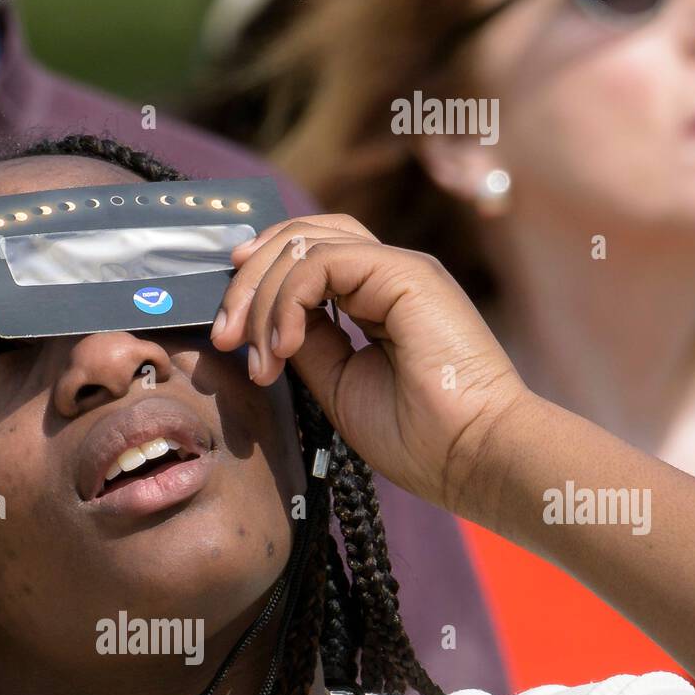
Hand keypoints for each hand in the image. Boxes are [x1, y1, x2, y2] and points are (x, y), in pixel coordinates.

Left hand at [209, 214, 533, 516]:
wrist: (472, 456)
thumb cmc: (418, 438)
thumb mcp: (338, 386)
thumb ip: (306, 347)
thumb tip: (264, 327)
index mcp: (374, 300)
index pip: (304, 260)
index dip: (256, 286)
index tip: (228, 337)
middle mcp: (386, 275)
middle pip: (299, 238)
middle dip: (246, 284)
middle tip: (222, 337)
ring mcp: (397, 269)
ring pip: (305, 242)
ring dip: (261, 295)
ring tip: (253, 353)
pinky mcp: (406, 273)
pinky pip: (324, 261)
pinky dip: (289, 300)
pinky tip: (283, 346)